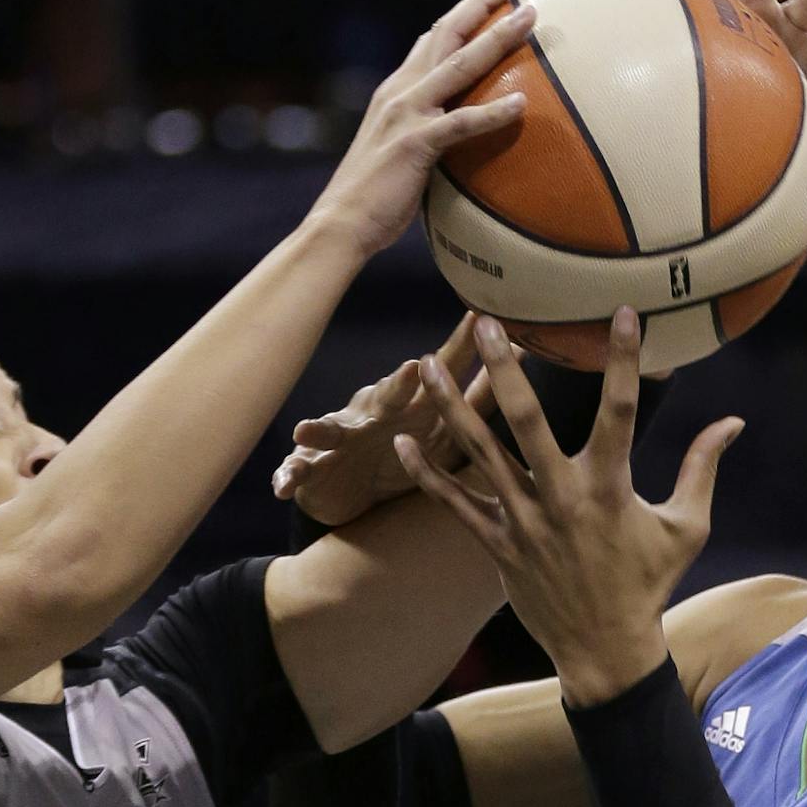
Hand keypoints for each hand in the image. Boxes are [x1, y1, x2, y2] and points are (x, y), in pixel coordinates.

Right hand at [272, 313, 501, 526]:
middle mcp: (376, 412)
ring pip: (333, 427)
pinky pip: (299, 467)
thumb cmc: (402, 446)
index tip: (484, 319)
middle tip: (417, 368)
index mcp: (414, 404)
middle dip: (402, 383)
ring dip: (323, 428)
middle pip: (390, 395)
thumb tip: (523, 356)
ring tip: (309, 429)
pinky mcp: (313, 464)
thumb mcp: (445, 424)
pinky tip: (283, 482)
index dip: (464, 349)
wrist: (348, 486)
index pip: (443, 373)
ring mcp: (342, 437)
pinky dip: (290, 473)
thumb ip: (479, 395)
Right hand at [307, 0, 537, 257]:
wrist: (340, 223)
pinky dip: (493, 112)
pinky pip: (461, 122)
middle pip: (448, 32)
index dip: (463, 13)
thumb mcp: (402, 153)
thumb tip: (457, 141)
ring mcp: (407, 113)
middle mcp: (401, 90)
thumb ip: (427, 135)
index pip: (433, 40)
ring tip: (530, 18)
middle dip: (482, 1)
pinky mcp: (415, 143)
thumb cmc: (375, 199)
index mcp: (398, 90)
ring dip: (498, 37)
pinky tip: (522, 103)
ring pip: (460, 64)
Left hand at [395, 310, 744, 705]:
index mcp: (612, 488)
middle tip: (487, 322)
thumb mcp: (687, 527)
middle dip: (506, 369)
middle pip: (528, 422)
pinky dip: (428, 474)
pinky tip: (403, 439)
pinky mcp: (498, 546)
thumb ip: (701, 467)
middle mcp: (563, 498)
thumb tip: (733, 422)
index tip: (620, 313)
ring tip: (430, 363)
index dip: (623, 360)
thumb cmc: (650, 584)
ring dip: (454, 407)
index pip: (621, 411)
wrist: (607, 650)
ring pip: (480, 454)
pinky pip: (456, 504)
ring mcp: (524, 522)